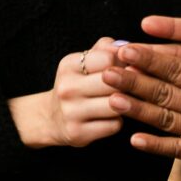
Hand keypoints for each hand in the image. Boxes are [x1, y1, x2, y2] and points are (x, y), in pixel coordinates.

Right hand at [9, 37, 124, 147]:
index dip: (122, 63)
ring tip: (120, 101)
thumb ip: (105, 49)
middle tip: (129, 87)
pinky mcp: (78, 133)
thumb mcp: (84, 62)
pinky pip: (114, 125)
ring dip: (124, 104)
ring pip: (116, 105)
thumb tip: (126, 47)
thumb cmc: (77, 85)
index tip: (122, 68)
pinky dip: (117, 121)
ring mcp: (71, 112)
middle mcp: (67, 88)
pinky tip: (109, 118)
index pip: (108, 58)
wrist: (52, 118)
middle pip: (113, 82)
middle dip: (126, 84)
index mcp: (69, 65)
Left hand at [103, 26, 180, 180]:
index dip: (149, 58)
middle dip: (132, 80)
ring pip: (163, 120)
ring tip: (112, 99)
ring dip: (136, 109)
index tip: (127, 50)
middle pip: (162, 92)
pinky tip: (135, 140)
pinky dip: (155, 146)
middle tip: (107, 71)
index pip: (176, 67)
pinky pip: (176, 151)